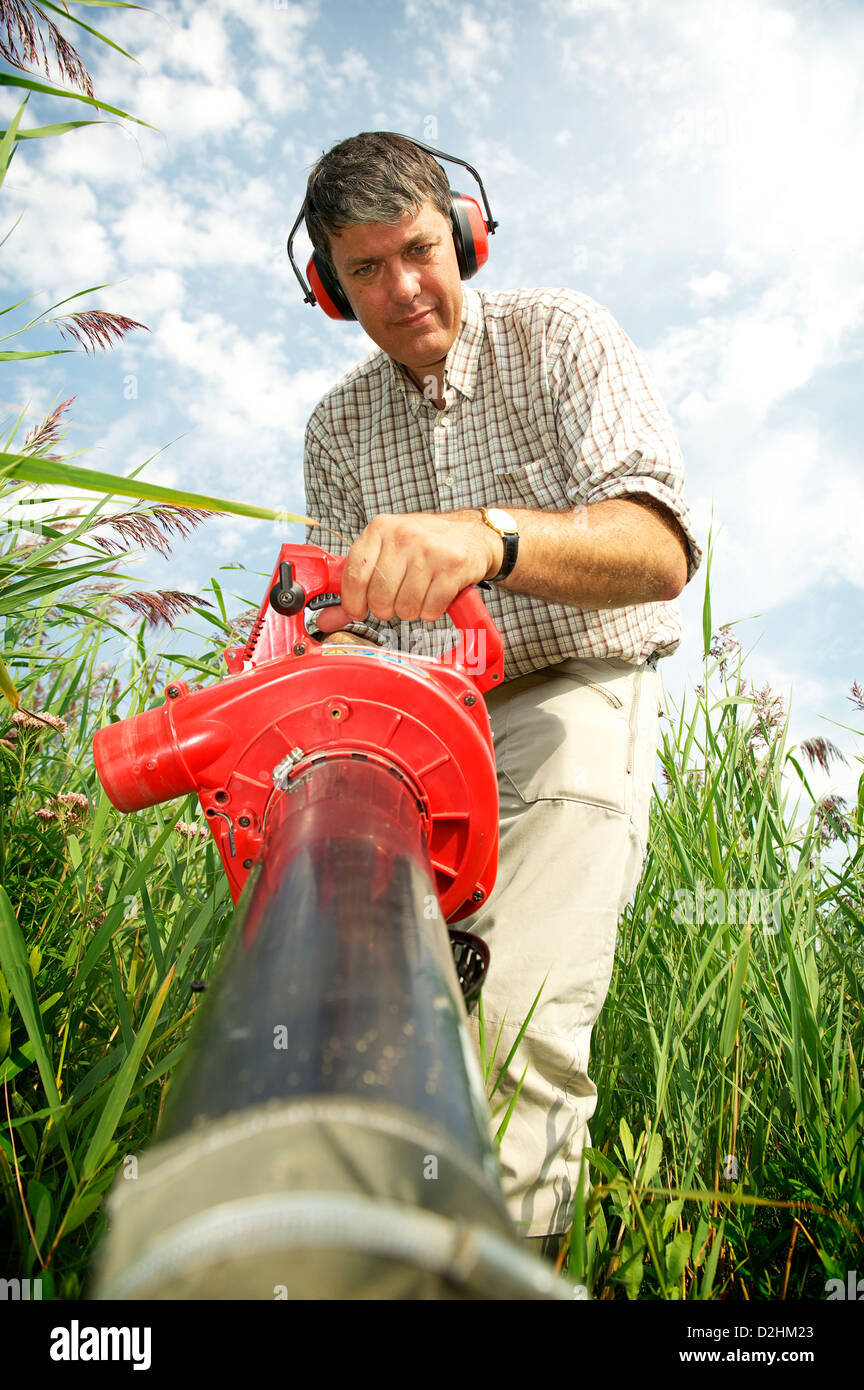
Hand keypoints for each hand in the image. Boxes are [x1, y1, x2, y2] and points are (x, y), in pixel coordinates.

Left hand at [314, 510, 502, 633]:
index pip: (354, 576)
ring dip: (412, 610)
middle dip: (387, 608)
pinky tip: (436, 594)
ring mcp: (429, 550)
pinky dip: (432, 610)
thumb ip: (355, 587)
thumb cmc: (424, 546)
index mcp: (380, 529)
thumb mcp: (387, 554)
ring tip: (420, 593)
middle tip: (397, 599)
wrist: (473, 536)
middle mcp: (403, 535)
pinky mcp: (452, 566)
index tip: (359, 610)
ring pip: (406, 607)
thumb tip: (326, 620)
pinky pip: (431, 608)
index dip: (353, 602)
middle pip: (380, 597)